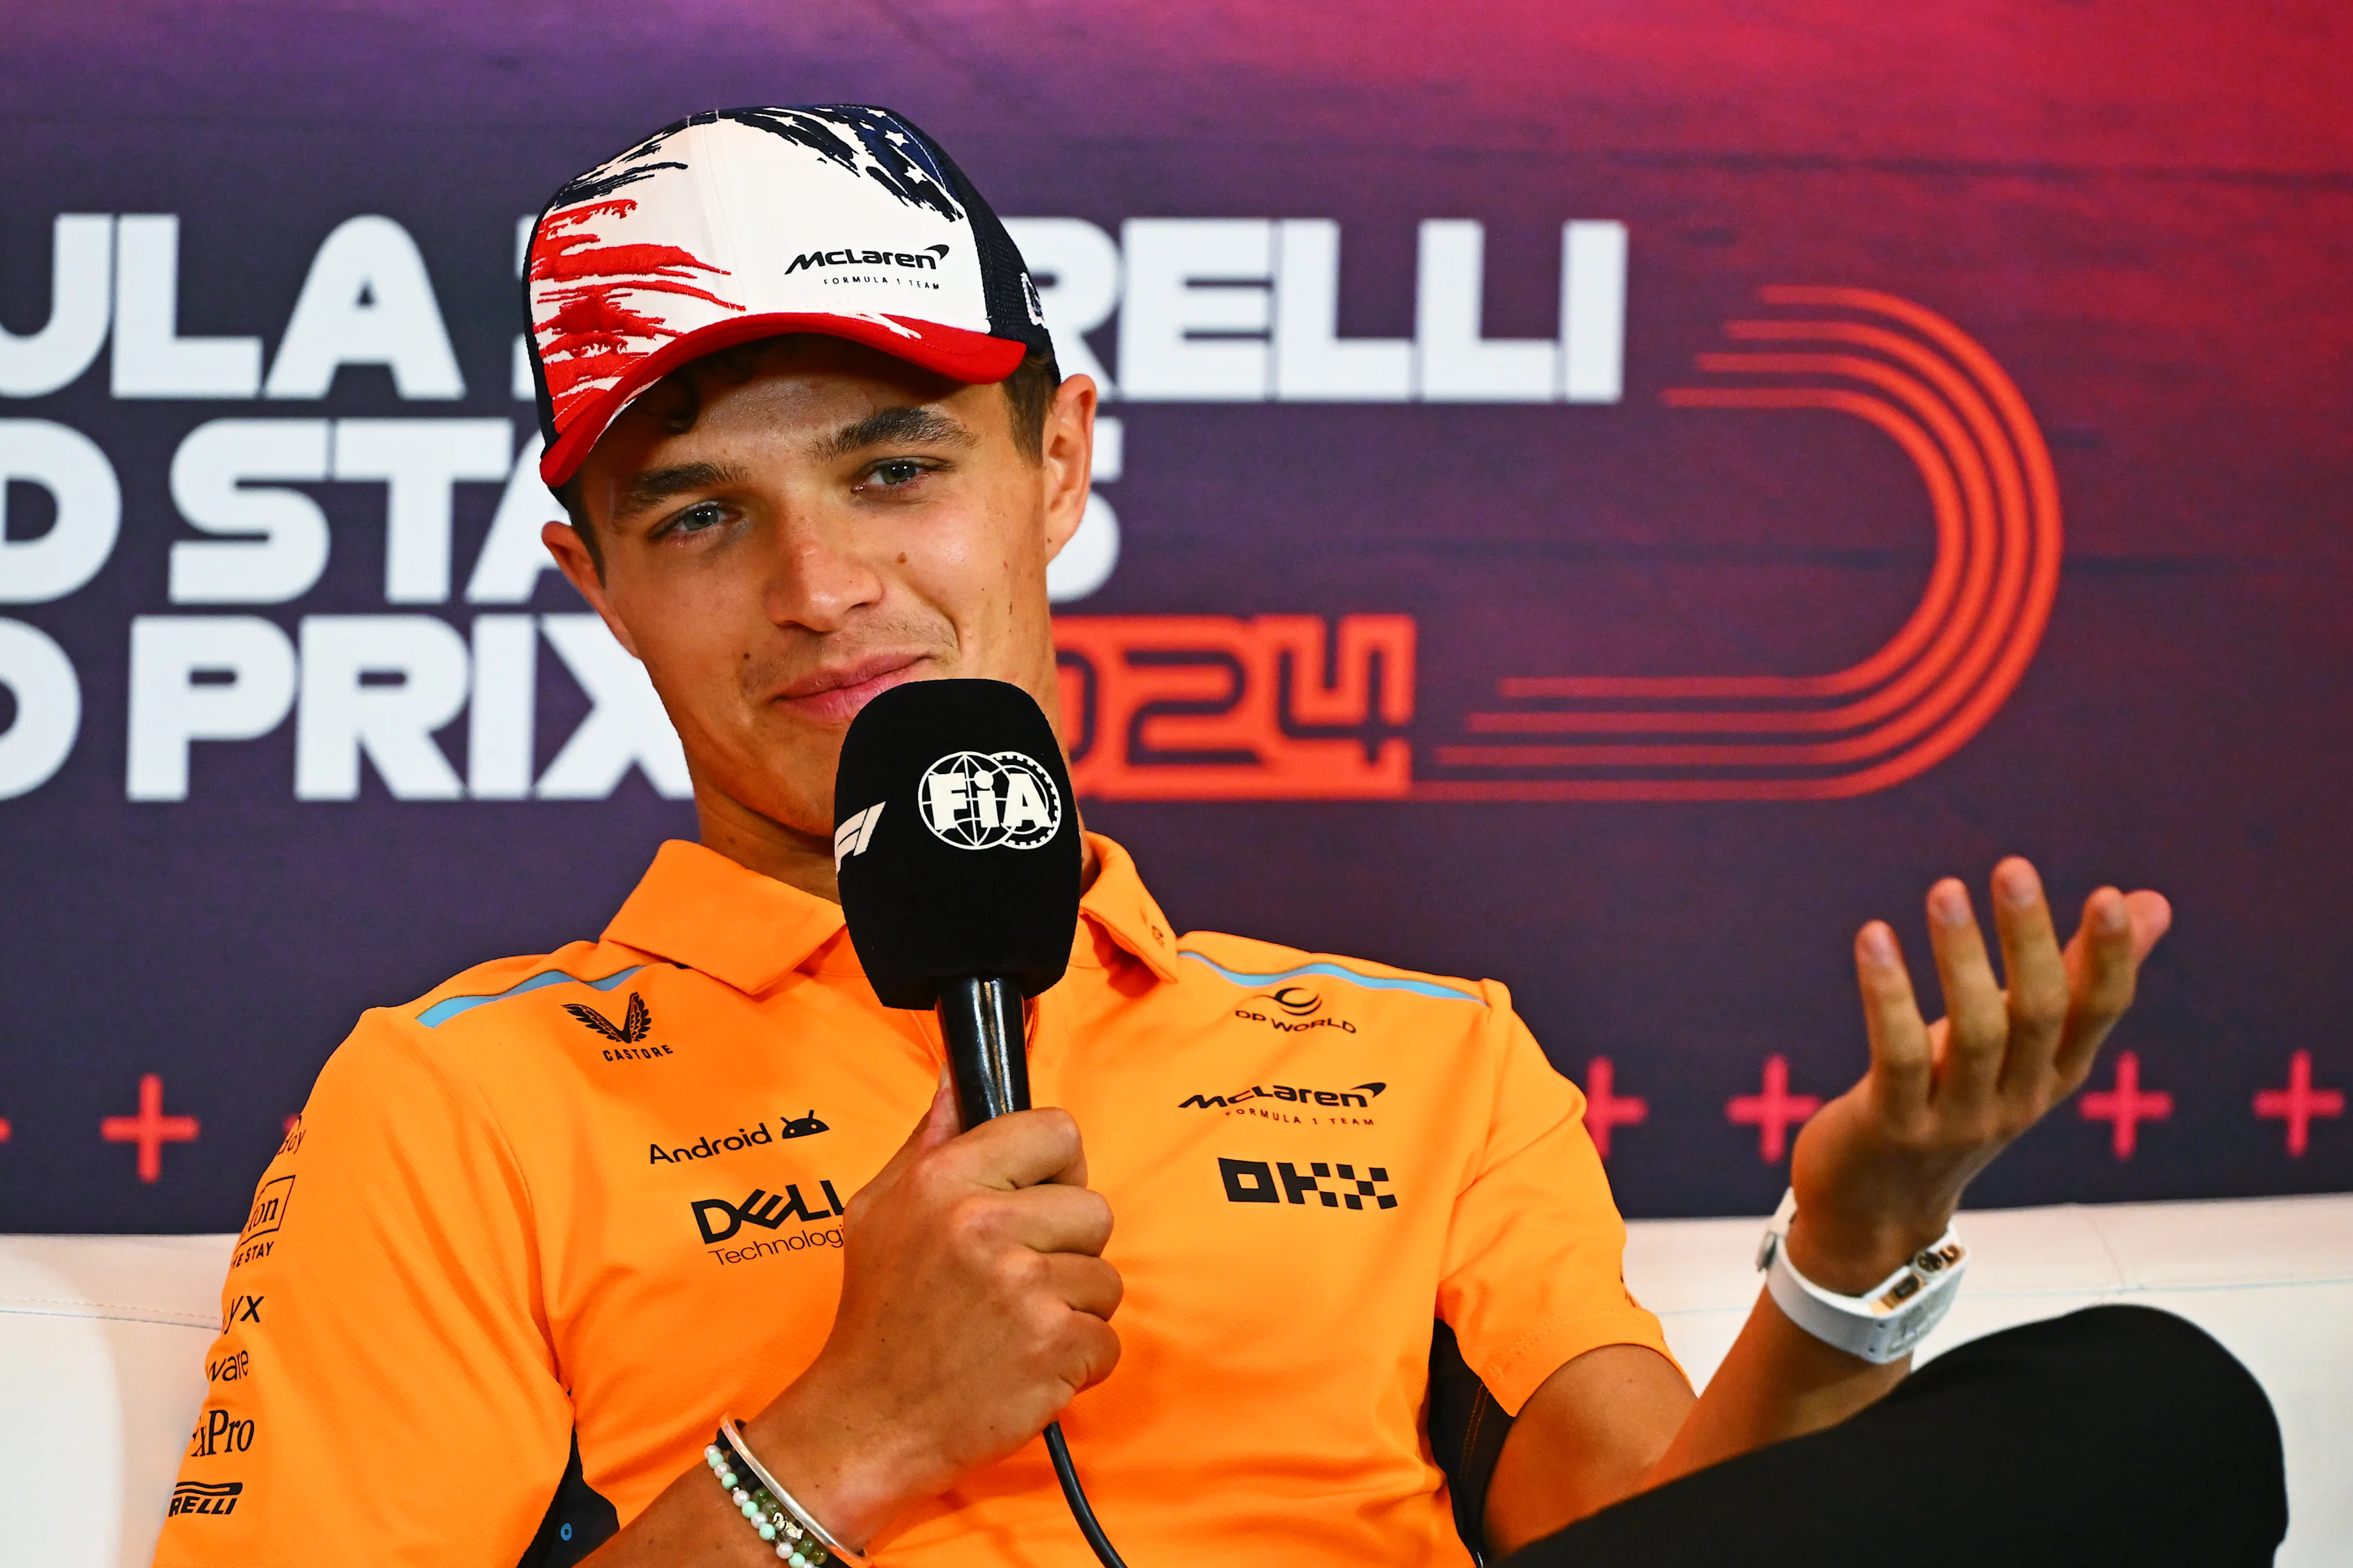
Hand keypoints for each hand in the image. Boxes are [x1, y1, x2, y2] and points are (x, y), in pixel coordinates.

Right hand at [746, 1075, 1121, 1545]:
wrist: (865, 1425)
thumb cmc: (876, 1318)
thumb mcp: (878, 1208)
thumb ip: (930, 1136)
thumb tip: (959, 1072)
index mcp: (945, 1179)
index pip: (1057, 1130)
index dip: (1055, 1168)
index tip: (1035, 1199)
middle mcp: (985, 1225)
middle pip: (1094, 1208)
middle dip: (1066, 1248)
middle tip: (1013, 1282)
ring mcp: (1024, 1288)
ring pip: (1106, 1278)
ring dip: (1072, 1308)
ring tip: (1013, 1328)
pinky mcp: (1054, 1348)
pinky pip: (1108, 1339)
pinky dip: (1078, 1362)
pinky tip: (1026, 1366)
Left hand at [1786, 858, 2171, 1293]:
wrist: (1875, 1210)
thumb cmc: (1949, 1099)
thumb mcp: (2018, 1043)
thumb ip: (2076, 973)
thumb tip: (2153, 902)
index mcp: (2053, 1073)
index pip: (2099, 1012)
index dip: (2111, 958)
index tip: (2110, 896)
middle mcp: (2017, 1099)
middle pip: (2038, 1014)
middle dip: (2031, 940)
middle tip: (2014, 868)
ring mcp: (1958, 1119)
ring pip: (1974, 1033)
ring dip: (1960, 957)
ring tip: (1945, 889)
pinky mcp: (1894, 1127)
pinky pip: (1896, 1055)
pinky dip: (1888, 995)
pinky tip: (1873, 938)